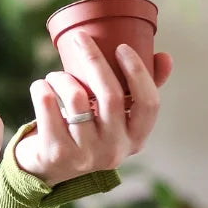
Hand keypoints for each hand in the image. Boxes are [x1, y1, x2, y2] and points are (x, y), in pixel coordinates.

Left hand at [12, 32, 173, 187]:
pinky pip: (48, 105)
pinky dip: (42, 88)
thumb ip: (140, 91)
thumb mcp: (117, 119)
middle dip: (94, 59)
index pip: (148, 103)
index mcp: (136, 139)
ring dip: (61, 77)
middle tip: (80, 38)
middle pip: (111, 95)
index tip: (121, 47)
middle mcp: (114, 150)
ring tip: (55, 76)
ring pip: (76, 97)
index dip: (138, 72)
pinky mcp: (57, 153)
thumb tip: (166, 57)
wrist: (49, 168)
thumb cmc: (88, 132)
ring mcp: (86, 154)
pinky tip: (42, 87)